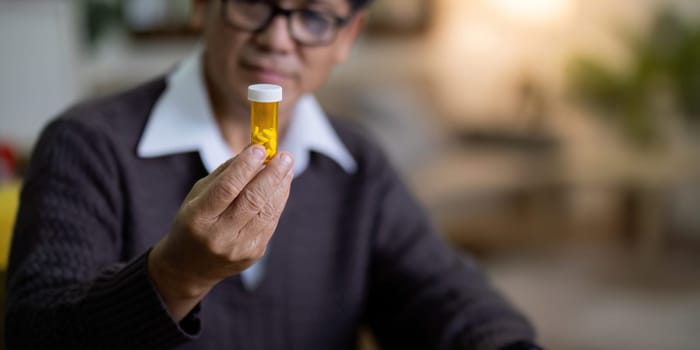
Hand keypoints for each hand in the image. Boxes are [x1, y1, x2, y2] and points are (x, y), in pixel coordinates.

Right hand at [148, 145, 293, 319]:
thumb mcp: (197, 196)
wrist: (188, 267)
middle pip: (252, 200)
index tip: (260, 148)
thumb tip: (254, 151)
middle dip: (271, 175)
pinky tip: (282, 185)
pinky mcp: (254, 254)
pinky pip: (270, 222)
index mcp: (198, 218)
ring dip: (280, 186)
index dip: (245, 167)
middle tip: (284, 156)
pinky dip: (278, 200)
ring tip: (287, 166)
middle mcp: (219, 236)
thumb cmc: (193, 223)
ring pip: (267, 211)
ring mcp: (239, 248)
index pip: (227, 189)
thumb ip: (225, 174)